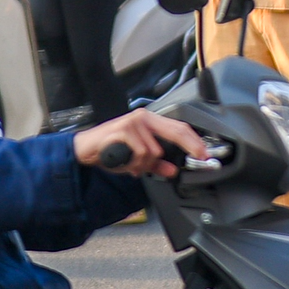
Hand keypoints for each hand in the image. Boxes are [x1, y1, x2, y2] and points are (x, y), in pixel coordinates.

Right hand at [73, 110, 206, 178]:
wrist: (84, 150)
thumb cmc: (109, 151)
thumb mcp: (137, 161)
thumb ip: (155, 164)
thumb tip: (172, 170)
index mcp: (148, 122)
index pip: (178, 127)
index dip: (194, 141)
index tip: (205, 154)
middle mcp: (143, 118)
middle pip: (176, 130)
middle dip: (191, 146)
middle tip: (200, 157)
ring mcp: (133, 122)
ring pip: (155, 150)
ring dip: (144, 164)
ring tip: (131, 166)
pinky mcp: (124, 130)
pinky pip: (141, 153)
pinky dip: (134, 164)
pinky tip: (125, 163)